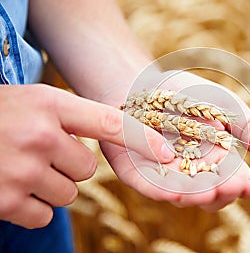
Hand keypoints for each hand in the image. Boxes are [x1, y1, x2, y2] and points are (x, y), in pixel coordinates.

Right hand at [0, 84, 170, 227]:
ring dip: (50, 185)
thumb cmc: (2, 114)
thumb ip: (77, 117)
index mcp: (50, 104)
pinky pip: (43, 214)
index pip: (112, 122)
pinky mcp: (3, 202)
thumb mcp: (39, 101)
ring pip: (68, 194)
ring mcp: (19, 171)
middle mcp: (38, 136)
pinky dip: (31, 205)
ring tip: (22, 166)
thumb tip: (123, 141)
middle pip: (87, 169)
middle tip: (40, 151)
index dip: (143, 140)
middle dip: (69, 165)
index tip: (168, 154)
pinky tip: (10, 184)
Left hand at [100, 70, 249, 210]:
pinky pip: (149, 185)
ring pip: (181, 195)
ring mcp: (164, 176)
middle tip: (234, 186)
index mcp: (215, 163)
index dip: (245, 185)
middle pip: (210, 195)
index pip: (233, 182)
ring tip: (210, 191)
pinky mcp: (137, 172)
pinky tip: (174, 193)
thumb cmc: (189, 94)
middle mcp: (191, 175)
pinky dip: (161, 191)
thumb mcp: (224, 105)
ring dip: (196, 196)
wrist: (146, 81)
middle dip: (223, 192)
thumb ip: (246, 124)